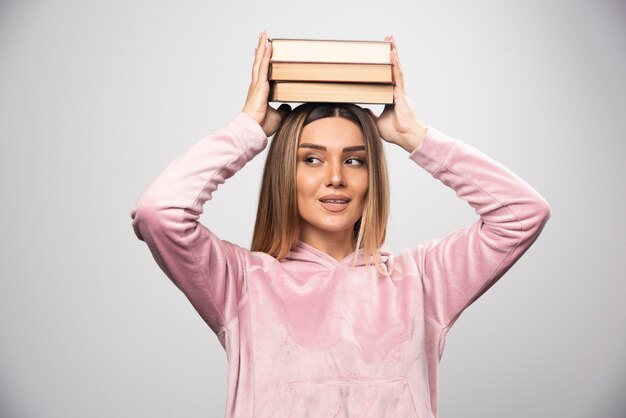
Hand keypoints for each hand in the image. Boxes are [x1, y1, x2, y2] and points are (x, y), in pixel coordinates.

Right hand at [242, 31, 290, 136]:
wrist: (254, 129)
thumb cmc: (261, 125)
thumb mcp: (278, 115)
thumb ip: (282, 109)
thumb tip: (287, 105)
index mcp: (259, 92)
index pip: (261, 72)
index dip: (261, 60)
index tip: (261, 50)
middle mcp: (256, 85)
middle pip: (258, 62)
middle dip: (260, 48)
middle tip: (262, 36)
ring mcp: (257, 84)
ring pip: (259, 60)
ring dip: (262, 46)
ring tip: (264, 34)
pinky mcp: (260, 85)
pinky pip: (263, 66)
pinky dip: (266, 55)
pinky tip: (268, 45)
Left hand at [367, 35, 427, 152]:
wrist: (406, 137)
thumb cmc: (395, 132)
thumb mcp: (377, 121)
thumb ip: (370, 114)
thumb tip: (361, 109)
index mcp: (390, 96)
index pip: (386, 77)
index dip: (384, 65)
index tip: (381, 55)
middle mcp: (396, 91)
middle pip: (392, 68)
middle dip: (391, 53)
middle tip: (387, 39)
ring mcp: (400, 91)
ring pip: (396, 68)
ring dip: (394, 53)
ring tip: (391, 39)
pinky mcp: (401, 93)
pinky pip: (398, 76)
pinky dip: (395, 64)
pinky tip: (392, 53)